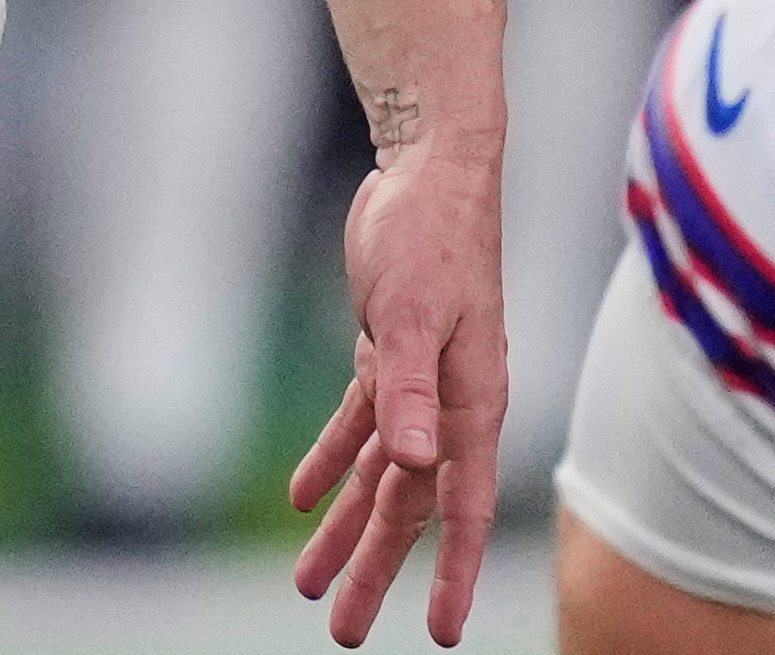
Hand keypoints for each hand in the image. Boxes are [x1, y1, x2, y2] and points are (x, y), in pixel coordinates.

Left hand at [285, 150, 505, 644]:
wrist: (428, 166)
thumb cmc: (432, 233)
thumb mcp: (415, 310)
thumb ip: (410, 389)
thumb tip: (414, 464)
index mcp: (470, 401)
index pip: (463, 505)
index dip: (451, 571)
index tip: (441, 632)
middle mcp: (450, 402)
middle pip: (410, 505)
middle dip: (376, 569)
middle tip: (343, 632)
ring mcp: (418, 380)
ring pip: (381, 474)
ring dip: (345, 526)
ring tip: (309, 583)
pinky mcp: (388, 353)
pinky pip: (360, 424)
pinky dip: (331, 461)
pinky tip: (303, 497)